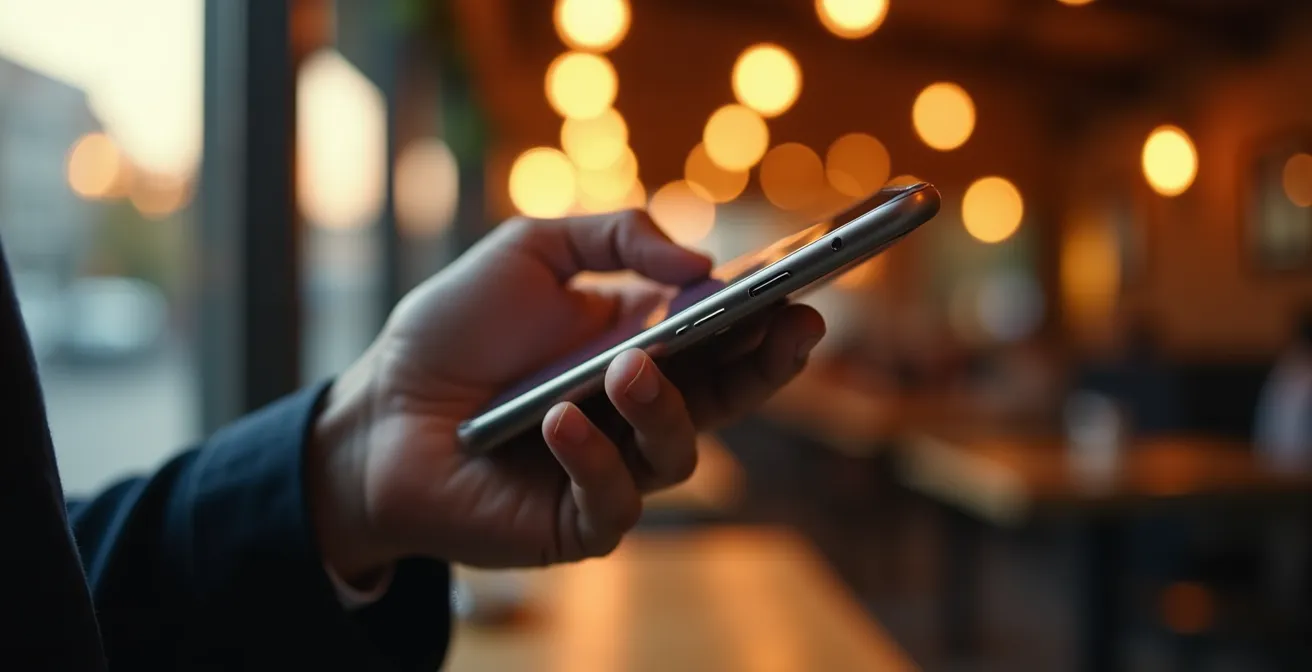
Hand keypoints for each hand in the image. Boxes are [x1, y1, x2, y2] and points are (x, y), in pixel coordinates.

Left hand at [308, 211, 824, 580]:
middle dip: (767, 366)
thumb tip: (698, 261)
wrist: (377, 409)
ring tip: (627, 369)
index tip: (802, 291)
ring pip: (678, 452)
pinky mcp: (575, 520)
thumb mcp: (531, 251)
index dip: (766, 320)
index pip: (723, 339)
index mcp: (640, 346)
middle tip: (792, 327)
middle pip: (729, 398)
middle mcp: (637, 411)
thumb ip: (615, 236)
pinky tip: (558, 422)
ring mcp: (612, 468)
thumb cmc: (453, 330)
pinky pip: (614, 501)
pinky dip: (592, 459)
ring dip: (662, 408)